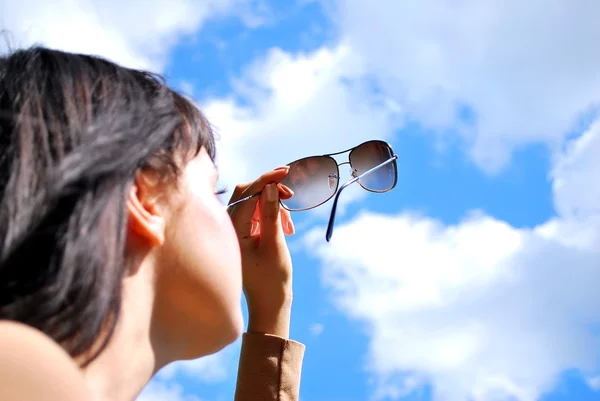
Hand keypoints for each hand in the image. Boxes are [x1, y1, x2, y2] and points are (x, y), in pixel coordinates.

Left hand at [227, 167, 295, 337]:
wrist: (269, 303)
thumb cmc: (271, 279)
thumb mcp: (274, 244)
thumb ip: (271, 214)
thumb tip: (271, 187)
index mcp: (232, 230)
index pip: (246, 193)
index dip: (266, 179)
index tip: (285, 172)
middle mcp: (229, 227)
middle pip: (246, 192)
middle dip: (270, 190)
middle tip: (291, 194)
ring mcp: (235, 229)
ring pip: (255, 201)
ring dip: (275, 206)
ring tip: (291, 227)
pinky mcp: (244, 233)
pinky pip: (257, 212)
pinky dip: (272, 215)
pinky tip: (287, 229)